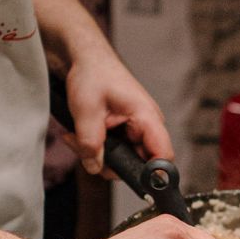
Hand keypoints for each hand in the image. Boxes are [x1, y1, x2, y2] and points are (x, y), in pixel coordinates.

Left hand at [59, 50, 173, 175]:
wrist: (84, 57)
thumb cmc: (92, 74)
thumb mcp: (86, 111)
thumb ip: (91, 143)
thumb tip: (95, 167)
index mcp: (147, 117)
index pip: (164, 155)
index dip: (154, 174)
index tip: (133, 182)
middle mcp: (146, 125)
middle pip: (139, 163)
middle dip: (110, 164)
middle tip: (85, 152)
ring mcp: (134, 128)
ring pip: (123, 158)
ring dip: (97, 155)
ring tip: (75, 138)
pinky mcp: (123, 130)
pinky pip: (114, 149)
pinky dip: (95, 147)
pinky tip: (78, 135)